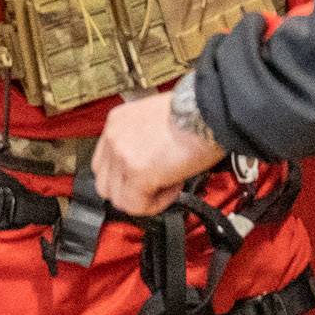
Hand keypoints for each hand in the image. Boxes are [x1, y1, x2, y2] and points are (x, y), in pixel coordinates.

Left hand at [92, 92, 224, 215]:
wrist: (211, 108)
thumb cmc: (195, 111)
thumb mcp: (155, 120)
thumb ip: (141, 142)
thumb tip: (146, 164)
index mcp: (117, 122)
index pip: (103, 164)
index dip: (125, 178)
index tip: (145, 178)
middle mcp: (114, 137)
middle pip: (105, 185)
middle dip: (132, 192)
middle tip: (158, 184)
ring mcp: (122, 155)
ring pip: (119, 200)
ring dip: (144, 199)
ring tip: (169, 183)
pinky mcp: (137, 172)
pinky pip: (137, 206)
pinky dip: (156, 204)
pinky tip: (173, 187)